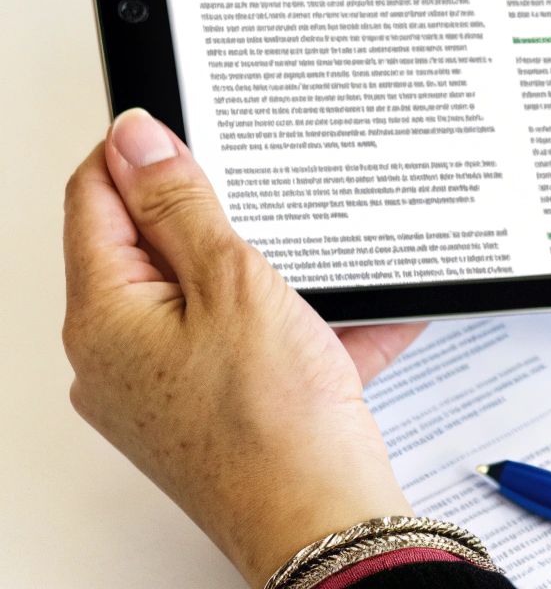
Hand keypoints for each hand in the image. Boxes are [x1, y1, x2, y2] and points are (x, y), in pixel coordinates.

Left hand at [61, 109, 425, 585]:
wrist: (325, 524)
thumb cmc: (274, 424)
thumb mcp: (234, 284)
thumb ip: (184, 206)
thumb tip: (136, 140)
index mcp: (103, 317)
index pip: (95, 198)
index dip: (140, 149)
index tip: (189, 122)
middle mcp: (117, 357)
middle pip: (154, 248)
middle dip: (223, 217)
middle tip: (273, 199)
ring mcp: (164, 389)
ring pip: (214, 298)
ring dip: (276, 274)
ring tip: (326, 267)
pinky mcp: (214, 412)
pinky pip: (253, 346)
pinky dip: (304, 326)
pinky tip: (360, 317)